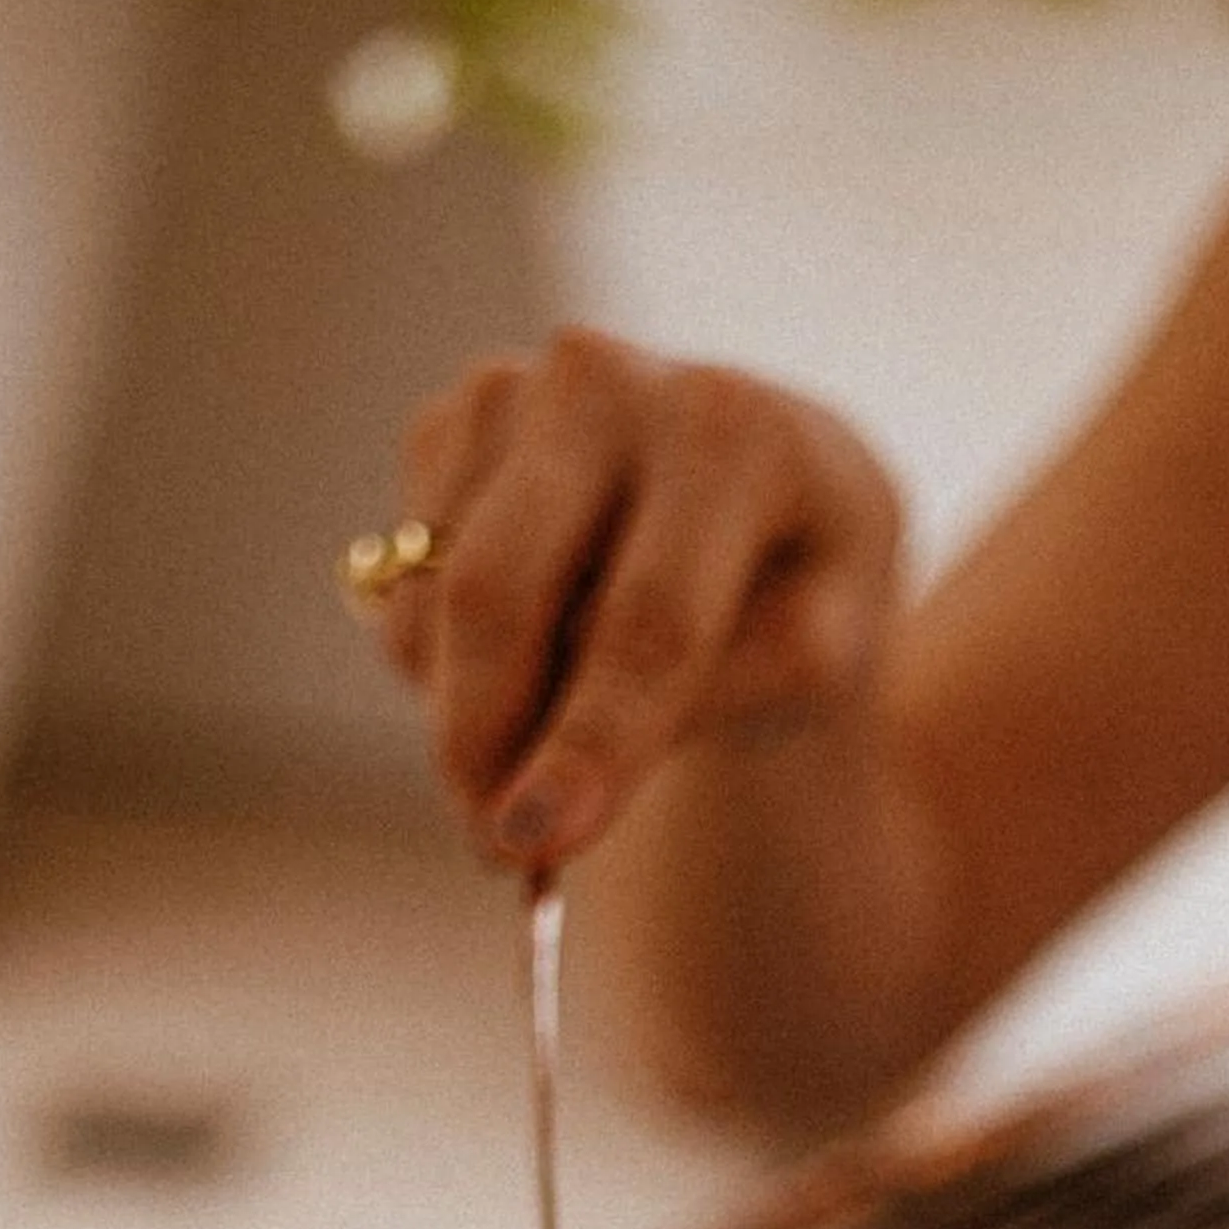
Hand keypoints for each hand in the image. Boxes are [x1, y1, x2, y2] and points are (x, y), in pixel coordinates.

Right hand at [378, 329, 903, 866]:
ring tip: (538, 751)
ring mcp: (512, 392)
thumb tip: (574, 774)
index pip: (646, 621)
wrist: (764, 501)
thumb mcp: (823, 657)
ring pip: (433, 599)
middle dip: (480, 738)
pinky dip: (443, 659)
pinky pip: (405, 583)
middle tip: (492, 847)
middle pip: (498, 592)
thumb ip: (730, 699)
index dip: (587, 742)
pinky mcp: (448, 425)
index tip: (532, 840)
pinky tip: (523, 666)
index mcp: (730, 434)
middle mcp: (607, 381)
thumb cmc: (800, 594)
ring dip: (463, 710)